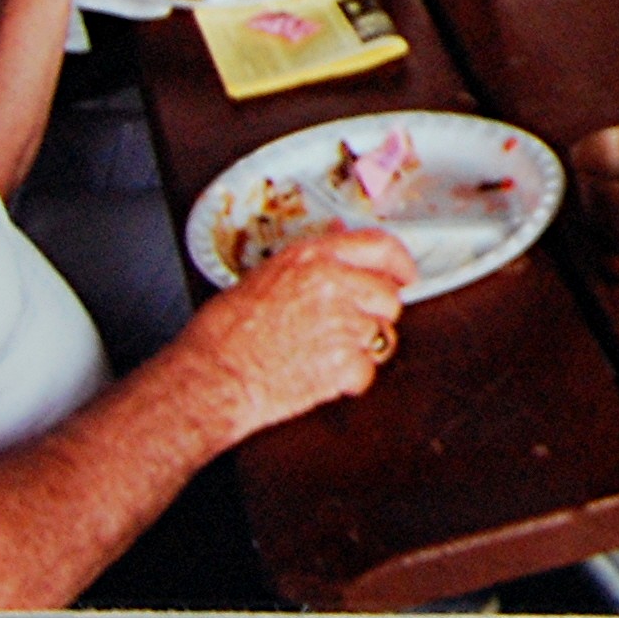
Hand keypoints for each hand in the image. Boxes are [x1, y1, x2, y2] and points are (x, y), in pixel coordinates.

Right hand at [179, 226, 416, 440]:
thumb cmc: (225, 331)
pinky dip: (349, 380)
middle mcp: (335, 285)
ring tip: (322, 352)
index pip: (381, 247)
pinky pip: (367, 371)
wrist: (213, 376)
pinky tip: (319, 375)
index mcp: (314, 258)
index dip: (399, 264)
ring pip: (382, 335)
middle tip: (347, 327)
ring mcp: (343, 325)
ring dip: (361, 347)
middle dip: (374, 315)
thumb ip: (312, 258)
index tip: (405, 276)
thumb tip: (339, 237)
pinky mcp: (345, 364)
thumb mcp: (267, 274)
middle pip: (389, 297)